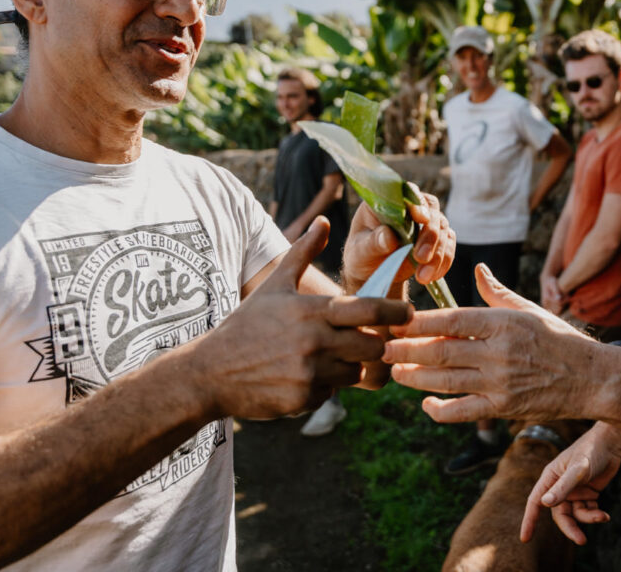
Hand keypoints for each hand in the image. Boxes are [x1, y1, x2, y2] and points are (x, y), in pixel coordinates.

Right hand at [192, 220, 411, 419]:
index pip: (370, 310)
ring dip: (349, 366)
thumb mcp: (274, 286)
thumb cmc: (247, 324)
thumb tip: (323, 221)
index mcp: (312, 311)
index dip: (396, 311)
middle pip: (373, 345)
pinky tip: (302, 376)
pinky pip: (332, 393)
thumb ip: (303, 253)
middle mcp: (314, 342)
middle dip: (374, 343)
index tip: (409, 312)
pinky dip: (325, 387)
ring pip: (355, 372)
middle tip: (365, 339)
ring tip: (326, 357)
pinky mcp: (303, 400)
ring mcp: (310, 373)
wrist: (211, 371)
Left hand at [343, 190, 454, 291]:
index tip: (420, 218)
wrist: (373, 273)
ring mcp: (426, 223)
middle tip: (421, 257)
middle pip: (431, 209)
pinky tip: (430, 276)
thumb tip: (388, 236)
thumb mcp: (360, 251)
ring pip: (443, 229)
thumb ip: (373, 243)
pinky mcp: (437, 239)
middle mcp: (410, 207)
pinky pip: (449, 246)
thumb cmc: (362, 255)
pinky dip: (444, 261)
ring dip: (438, 253)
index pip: (407, 192)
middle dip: (430, 234)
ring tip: (422, 277)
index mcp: (388, 201)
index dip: (416, 202)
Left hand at [384, 263, 594, 422]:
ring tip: (394, 369)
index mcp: (503, 322)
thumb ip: (497, 293)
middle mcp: (499, 352)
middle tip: (382, 345)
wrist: (593, 378)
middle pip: (440, 350)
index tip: (396, 319)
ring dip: (414, 376)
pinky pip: (463, 412)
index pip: (451, 319)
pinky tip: (425, 404)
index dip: (418, 321)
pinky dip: (439, 410)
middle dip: (405, 348)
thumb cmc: (560, 339)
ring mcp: (501, 382)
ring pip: (445, 380)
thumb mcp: (530, 310)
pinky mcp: (504, 408)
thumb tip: (477, 270)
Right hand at [521, 423, 620, 545]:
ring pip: (575, 514)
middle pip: (559, 514)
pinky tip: (605, 514)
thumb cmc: (592, 450)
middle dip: (570, 528)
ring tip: (602, 516)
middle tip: (581, 540)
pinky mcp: (587, 493)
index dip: (529, 520)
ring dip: (588, 518)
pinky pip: (587, 511)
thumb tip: (544, 503)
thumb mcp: (578, 469)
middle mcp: (560, 486)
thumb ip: (563, 487)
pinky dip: (595, 515)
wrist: (613, 443)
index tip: (525, 539)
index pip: (535, 502)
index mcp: (550, 478)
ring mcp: (574, 491)